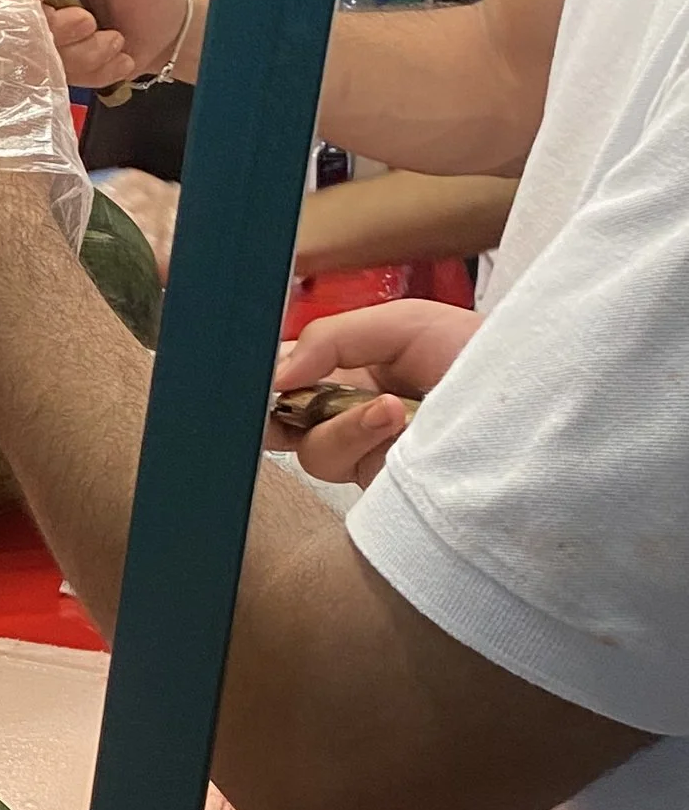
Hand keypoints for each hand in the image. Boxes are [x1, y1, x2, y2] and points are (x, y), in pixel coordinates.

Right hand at [26, 0, 194, 92]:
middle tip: (90, 23)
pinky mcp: (55, 60)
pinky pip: (58, 74)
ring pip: (38, 52)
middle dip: (57, 29)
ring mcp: (44, 30)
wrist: (170, 32)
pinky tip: (115, 57)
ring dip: (83, 53)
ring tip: (115, 41)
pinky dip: (93, 70)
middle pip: (14, 18)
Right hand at [268, 299, 475, 489]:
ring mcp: (369, 451)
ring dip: (340, 426)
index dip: (272, 373)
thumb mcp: (406, 324)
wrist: (539, 399)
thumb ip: (332, 337)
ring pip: (312, 450)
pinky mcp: (383, 485)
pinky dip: (359, 443)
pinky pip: (345, 472)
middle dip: (277, 411)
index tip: (270, 374)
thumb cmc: (482, 354)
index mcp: (356, 365)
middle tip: (280, 405)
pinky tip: (393, 424)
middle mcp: (355, 409)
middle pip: (285, 418)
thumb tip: (276, 375)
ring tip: (387, 409)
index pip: (291, 370)